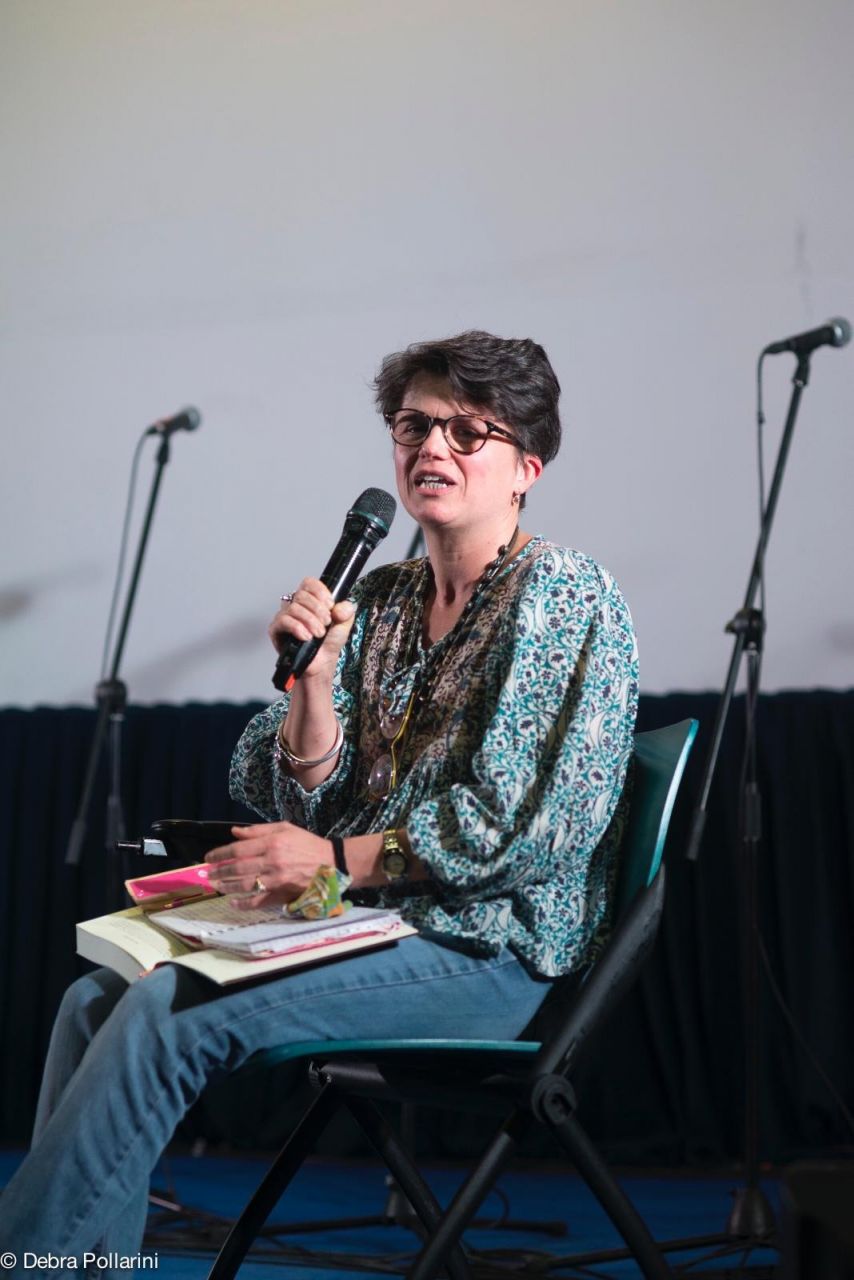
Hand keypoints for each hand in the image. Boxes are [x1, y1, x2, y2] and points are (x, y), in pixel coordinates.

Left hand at [205, 822, 331, 908]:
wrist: (332, 863)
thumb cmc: (307, 844)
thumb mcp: (285, 829)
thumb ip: (259, 831)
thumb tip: (235, 832)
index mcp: (272, 842)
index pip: (239, 849)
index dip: (220, 853)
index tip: (209, 857)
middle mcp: (272, 861)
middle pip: (238, 867)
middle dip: (219, 870)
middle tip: (207, 873)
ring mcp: (276, 879)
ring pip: (244, 884)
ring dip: (226, 886)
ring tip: (215, 885)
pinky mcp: (282, 894)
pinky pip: (259, 901)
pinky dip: (244, 903)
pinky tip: (233, 902)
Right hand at [269, 578, 355, 682]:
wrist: (322, 663)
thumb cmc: (329, 642)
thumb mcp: (344, 624)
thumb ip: (346, 611)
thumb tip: (340, 607)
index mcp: (310, 600)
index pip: (309, 583)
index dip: (320, 591)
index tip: (330, 605)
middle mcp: (296, 605)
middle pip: (301, 595)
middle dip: (317, 610)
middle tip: (326, 623)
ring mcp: (284, 616)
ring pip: (293, 608)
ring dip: (310, 621)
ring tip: (318, 633)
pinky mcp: (276, 629)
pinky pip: (283, 621)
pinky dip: (297, 627)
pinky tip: (306, 636)